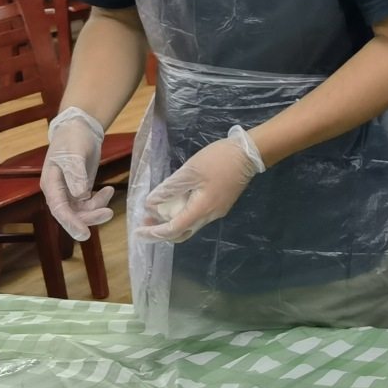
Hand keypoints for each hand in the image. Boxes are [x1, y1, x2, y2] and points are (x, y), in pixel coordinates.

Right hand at [42, 106, 112, 241]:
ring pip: (82, 211)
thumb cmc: (72, 139)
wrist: (79, 129)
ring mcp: (69, 193)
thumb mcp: (74, 154)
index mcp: (51, 184)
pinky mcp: (80, 191)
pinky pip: (90, 204)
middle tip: (108, 213)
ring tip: (109, 192)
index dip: (71, 223)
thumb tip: (80, 195)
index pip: (59, 209)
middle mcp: (58, 192)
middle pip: (71, 214)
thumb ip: (76, 174)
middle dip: (89, 218)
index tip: (84, 234)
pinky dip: (100, 201)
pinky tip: (109, 190)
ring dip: (97, 208)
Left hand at [137, 126, 264, 243]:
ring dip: (172, 223)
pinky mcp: (221, 204)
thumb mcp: (190, 171)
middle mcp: (210, 216)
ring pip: (190, 225)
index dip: (154, 233)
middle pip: (182, 233)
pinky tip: (175, 203)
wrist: (249, 153)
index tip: (137, 231)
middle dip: (161, 231)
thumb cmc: (218, 160)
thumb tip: (150, 203)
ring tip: (156, 212)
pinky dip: (182, 215)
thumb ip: (169, 188)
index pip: (174, 229)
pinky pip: (197, 217)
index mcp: (202, 209)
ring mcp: (217, 211)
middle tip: (145, 222)